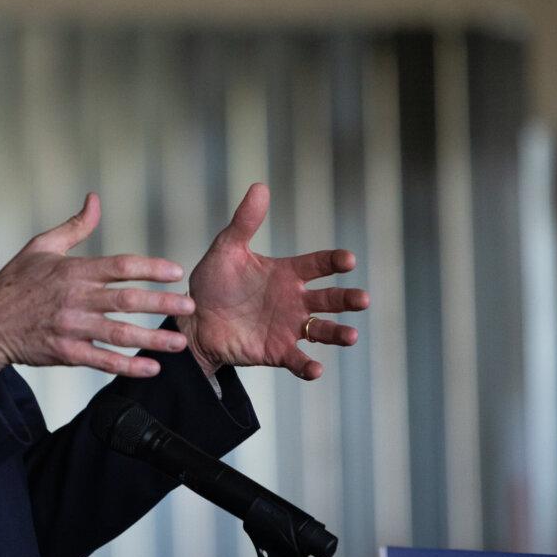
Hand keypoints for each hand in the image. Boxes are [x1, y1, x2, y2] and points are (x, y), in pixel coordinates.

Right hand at [0, 194, 195, 385]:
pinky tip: (150, 368)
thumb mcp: (41, 246)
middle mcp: (75, 299)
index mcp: (73, 270)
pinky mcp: (66, 353)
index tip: (176, 272)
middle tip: (190, 306)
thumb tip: (94, 199)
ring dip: (152, 339)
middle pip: (126, 300)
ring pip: (119, 333)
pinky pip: (102, 361)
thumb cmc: (14, 283)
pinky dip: (127, 366)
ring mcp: (71, 328)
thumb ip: (74, 226)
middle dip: (162, 303)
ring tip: (179, 343)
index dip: (150, 268)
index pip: (119, 265)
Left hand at [177, 183, 368, 380]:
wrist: (193, 320)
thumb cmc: (212, 282)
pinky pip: (297, 360)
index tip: (347, 260)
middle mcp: (294, 300)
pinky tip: (316, 369)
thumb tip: (260, 186)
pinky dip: (308, 366)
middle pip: (330, 299)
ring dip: (338, 333)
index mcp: (287, 273)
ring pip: (322, 330)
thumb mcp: (226, 249)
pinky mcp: (276, 351)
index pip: (318, 264)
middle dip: (348, 299)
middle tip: (362, 299)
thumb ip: (244, 222)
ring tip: (351, 336)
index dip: (334, 261)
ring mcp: (288, 327)